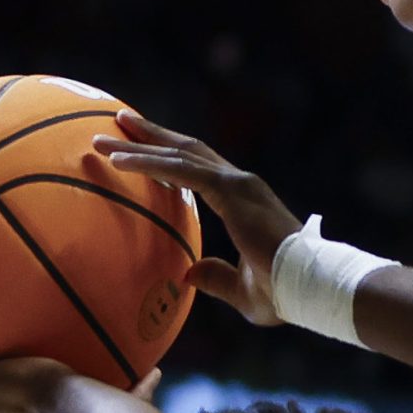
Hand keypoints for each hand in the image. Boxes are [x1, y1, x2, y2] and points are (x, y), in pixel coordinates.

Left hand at [92, 111, 301, 327]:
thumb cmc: (283, 293)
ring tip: (103, 135)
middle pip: (187, 150)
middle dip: (152, 135)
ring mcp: (237, 183)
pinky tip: (118, 160)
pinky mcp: (231, 191)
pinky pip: (181, 170)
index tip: (140, 146)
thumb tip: (188, 274)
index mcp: (243, 201)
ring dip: (139, 142)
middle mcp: (240, 184)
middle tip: (119, 120)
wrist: (310, 286)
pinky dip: (147, 162)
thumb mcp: (242, 290)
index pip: (199, 170)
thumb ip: (216, 279)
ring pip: (179, 154)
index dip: (169, 157)